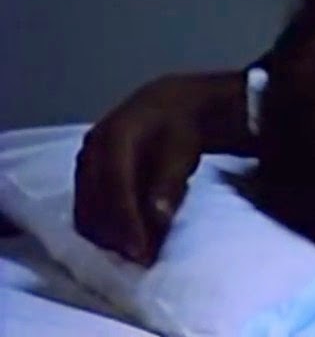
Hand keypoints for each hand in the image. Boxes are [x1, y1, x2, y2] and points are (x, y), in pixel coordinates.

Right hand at [73, 71, 247, 264]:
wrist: (168, 105)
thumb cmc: (178, 127)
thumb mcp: (182, 150)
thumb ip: (169, 182)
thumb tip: (158, 217)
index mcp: (115, 136)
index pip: (116, 186)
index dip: (126, 221)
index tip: (140, 251)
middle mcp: (91, 150)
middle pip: (94, 202)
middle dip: (116, 235)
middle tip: (142, 259)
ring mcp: (83, 162)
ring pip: (86, 209)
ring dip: (108, 234)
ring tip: (139, 250)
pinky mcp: (84, 174)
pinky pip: (87, 207)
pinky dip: (104, 225)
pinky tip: (129, 234)